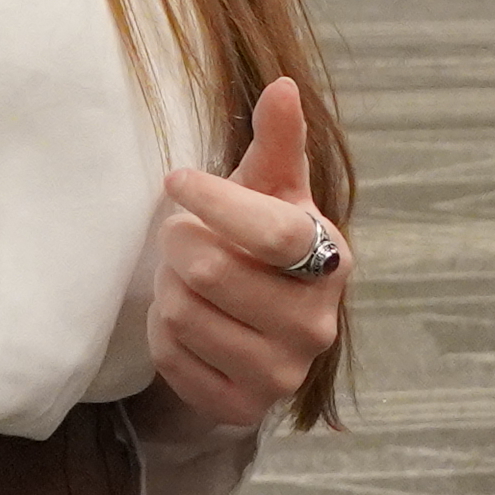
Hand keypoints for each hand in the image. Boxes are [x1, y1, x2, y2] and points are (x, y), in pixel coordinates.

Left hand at [148, 80, 346, 433]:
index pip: (271, 230)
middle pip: (210, 271)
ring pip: (183, 314)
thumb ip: (277, 141)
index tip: (177, 181)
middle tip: (183, 239)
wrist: (252, 324)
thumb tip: (284, 87)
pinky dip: (164, 336)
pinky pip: (171, 359)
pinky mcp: (242, 408)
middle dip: (180, 245)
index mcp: (329, 260)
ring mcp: (283, 373)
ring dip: (168, 288)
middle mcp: (317, 324)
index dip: (215, 200)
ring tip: (187, 280)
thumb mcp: (269, 189)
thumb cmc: (256, 241)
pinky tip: (187, 323)